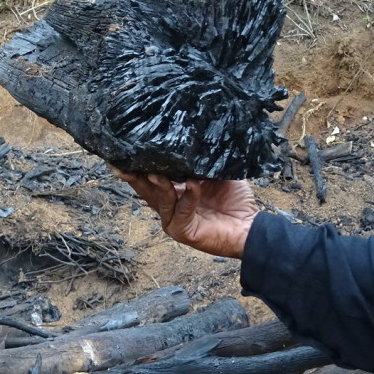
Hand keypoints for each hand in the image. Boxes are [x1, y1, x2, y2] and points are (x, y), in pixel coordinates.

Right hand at [113, 169, 257, 258]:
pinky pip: (181, 211)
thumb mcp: (216, 175)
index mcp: (174, 194)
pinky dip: (187, 197)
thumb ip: (202, 164)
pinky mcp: (182, 231)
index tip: (124, 155)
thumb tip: (190, 143)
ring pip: (160, 201)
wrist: (250, 228)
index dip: (138, 168)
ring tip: (156, 171)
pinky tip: (192, 184)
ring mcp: (173, 221)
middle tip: (122, 164)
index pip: (151, 180)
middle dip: (134, 177)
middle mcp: (170, 208)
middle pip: (146, 191)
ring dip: (159, 185)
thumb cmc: (235, 202)